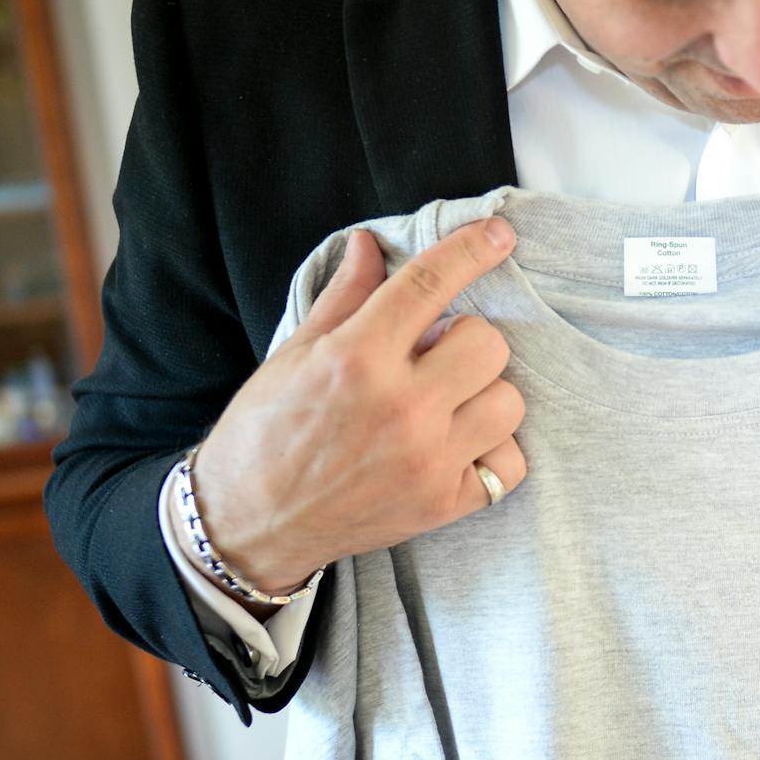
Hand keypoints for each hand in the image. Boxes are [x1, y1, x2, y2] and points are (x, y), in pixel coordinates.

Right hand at [185, 216, 525, 592]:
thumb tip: (370, 244)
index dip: (472, 250)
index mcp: (356, 359)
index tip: (500, 234)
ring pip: (509, 401)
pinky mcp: (445, 504)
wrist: (248, 524)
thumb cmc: (265, 434)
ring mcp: (429, 460)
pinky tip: (457, 447)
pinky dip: (492, 452)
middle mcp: (401, 407)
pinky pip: (512, 463)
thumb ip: (345, 297)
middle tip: (432, 358)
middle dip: (465, 342)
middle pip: (488, 344)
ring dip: (482, 396)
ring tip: (444, 405)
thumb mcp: (294, 353)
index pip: (431, 284)